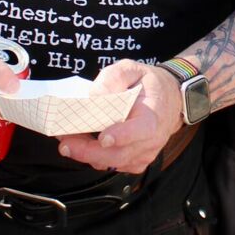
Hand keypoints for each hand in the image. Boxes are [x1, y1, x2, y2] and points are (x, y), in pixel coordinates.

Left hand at [57, 60, 183, 173]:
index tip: (104, 138)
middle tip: (65, 143)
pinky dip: (94, 158)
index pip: (141, 130)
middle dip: (88, 151)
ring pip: (111, 163)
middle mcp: (150, 140)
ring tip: (67, 140)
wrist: (170, 100)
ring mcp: (143, 155)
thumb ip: (113, 78)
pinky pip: (111, 165)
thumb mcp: (132, 69)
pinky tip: (81, 144)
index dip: (122, 136)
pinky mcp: (135, 162)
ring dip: (86, 155)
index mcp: (153, 115)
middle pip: (119, 154)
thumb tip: (95, 96)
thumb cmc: (147, 84)